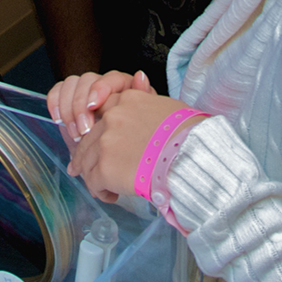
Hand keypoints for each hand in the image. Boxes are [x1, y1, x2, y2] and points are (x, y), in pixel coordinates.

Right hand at [47, 70, 152, 145]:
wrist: (114, 158)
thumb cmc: (132, 141)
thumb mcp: (142, 123)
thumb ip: (142, 100)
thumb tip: (141, 76)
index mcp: (125, 87)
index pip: (111, 77)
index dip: (100, 88)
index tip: (94, 106)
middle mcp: (103, 86)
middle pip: (87, 80)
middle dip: (81, 106)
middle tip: (84, 130)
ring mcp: (84, 92)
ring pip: (70, 84)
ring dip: (68, 108)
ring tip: (75, 133)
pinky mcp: (68, 100)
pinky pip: (56, 92)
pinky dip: (54, 104)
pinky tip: (59, 120)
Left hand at [67, 89, 194, 202]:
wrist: (193, 157)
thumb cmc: (190, 135)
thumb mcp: (168, 107)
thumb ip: (146, 102)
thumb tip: (141, 85)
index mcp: (127, 100)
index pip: (101, 112)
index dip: (100, 131)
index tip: (101, 143)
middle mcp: (112, 117)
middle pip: (89, 138)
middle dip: (91, 156)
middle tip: (93, 170)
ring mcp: (106, 142)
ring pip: (87, 161)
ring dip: (95, 175)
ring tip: (106, 187)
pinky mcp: (105, 167)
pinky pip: (93, 182)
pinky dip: (101, 191)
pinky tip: (113, 195)